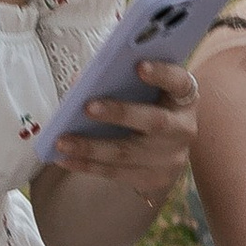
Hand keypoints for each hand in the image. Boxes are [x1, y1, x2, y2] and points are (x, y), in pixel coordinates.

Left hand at [50, 56, 202, 206]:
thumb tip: (80, 82)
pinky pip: (117, 174)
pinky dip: (88, 166)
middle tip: (87, 106)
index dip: (162, 74)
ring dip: (91, 147)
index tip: (140, 66)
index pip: (180, 82)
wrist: (165, 152)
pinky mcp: (155, 179)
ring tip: (62, 141)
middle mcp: (183, 128)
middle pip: (154, 122)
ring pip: (128, 153)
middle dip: (120, 113)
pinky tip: (65, 159)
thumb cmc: (147, 108)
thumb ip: (121, 82)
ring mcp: (171, 158)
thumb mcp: (145, 92)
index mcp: (183, 98)